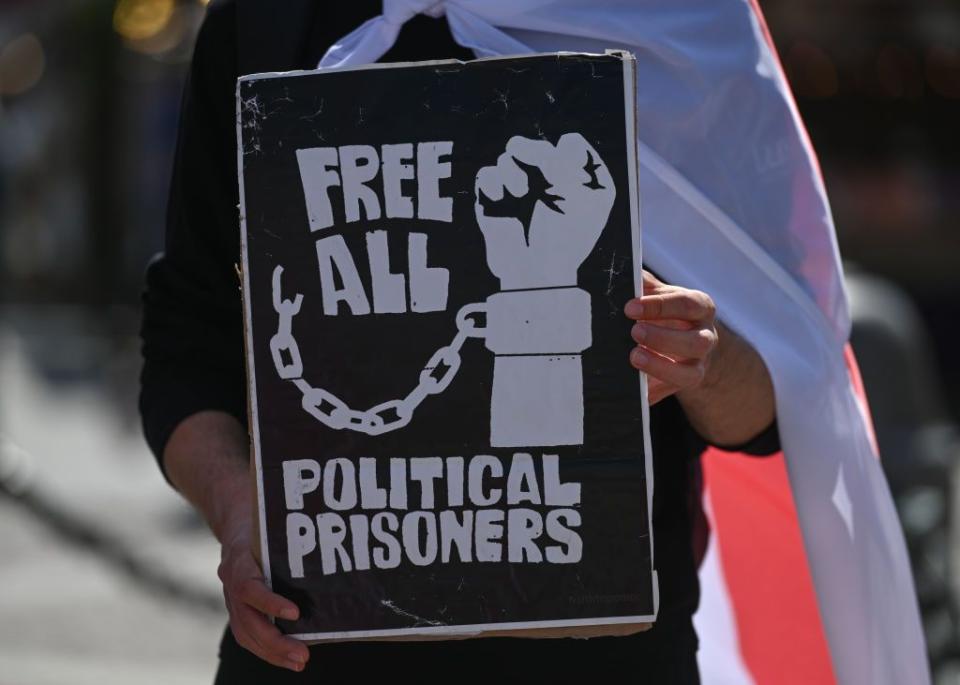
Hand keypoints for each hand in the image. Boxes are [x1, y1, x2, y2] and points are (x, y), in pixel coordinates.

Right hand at [218, 520, 308, 671]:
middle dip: (275, 642)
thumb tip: (329, 540)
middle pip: (248, 621)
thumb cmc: (261, 522)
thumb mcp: (272, 523)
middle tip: (303, 655)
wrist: (234, 520)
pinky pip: (246, 635)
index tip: (295, 613)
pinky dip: (266, 649)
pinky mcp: (236, 608)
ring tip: (298, 661)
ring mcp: (230, 598)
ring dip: (272, 652)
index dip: (270, 602)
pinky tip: (286, 657)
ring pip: (246, 633)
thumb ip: (291, 538)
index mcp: (239, 561)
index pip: (249, 587)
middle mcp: (230, 582)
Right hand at [474, 133, 614, 289]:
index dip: (568, 151)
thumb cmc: (570, 240)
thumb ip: (587, 163)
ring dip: (514, 172)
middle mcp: (543, 182)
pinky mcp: (492, 202)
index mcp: (571, 180)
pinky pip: (487, 175)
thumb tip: (563, 141)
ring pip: (508, 156)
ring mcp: (515, 191)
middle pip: (533, 144)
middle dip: (536, 153)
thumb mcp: (594, 199)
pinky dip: (494, 184)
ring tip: (521, 194)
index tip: (571, 171)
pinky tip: (505, 199)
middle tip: (544, 172)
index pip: (568, 144)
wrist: (539, 273)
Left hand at [624, 271, 717, 404]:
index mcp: (701, 308)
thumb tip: (625, 271)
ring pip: (690, 374)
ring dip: (660, 367)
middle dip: (663, 338)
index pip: (687, 305)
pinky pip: (670, 393)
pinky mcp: (684, 385)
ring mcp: (699, 366)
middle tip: (634, 332)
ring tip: (634, 356)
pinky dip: (652, 391)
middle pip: (696, 342)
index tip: (630, 307)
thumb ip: (646, 284)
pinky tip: (635, 385)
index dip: (660, 306)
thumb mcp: (661, 293)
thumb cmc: (669, 311)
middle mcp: (706, 338)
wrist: (686, 339)